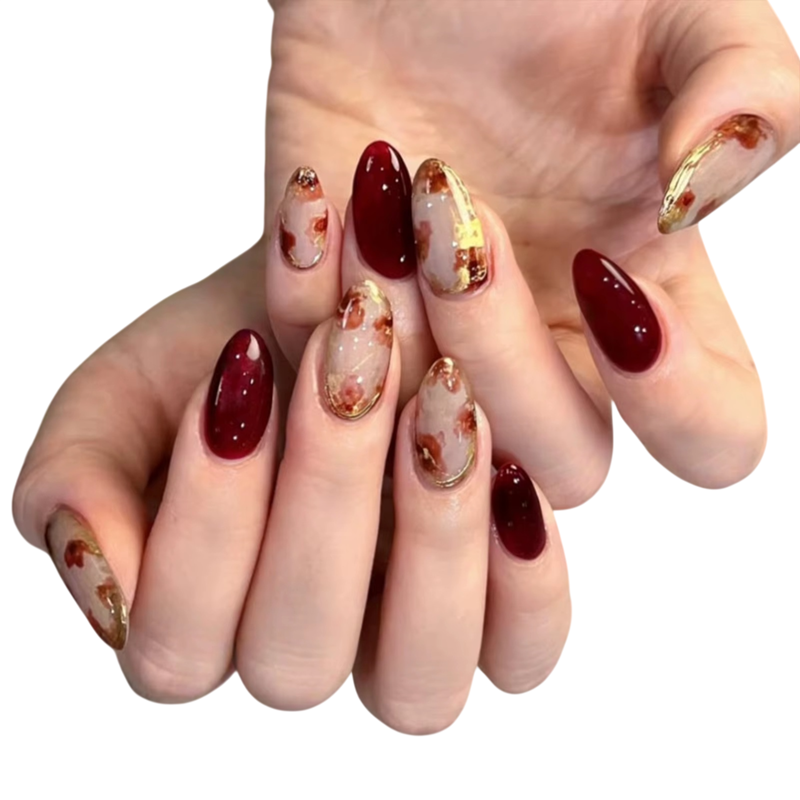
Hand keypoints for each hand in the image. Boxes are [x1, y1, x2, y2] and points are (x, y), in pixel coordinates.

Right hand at [14, 266, 570, 731]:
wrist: (369, 278)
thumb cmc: (251, 334)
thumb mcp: (144, 375)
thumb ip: (85, 467)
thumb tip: (87, 558)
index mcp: (208, 600)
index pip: (177, 645)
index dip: (205, 521)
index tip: (235, 367)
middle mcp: (310, 629)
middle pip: (297, 658)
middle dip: (322, 494)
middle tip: (350, 354)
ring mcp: (411, 628)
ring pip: (418, 683)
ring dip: (427, 537)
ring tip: (442, 392)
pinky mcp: (507, 599)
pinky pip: (524, 652)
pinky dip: (522, 577)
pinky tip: (508, 471)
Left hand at [264, 0, 799, 506]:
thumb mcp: (671, 14)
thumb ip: (744, 93)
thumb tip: (704, 192)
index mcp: (650, 303)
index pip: (709, 438)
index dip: (677, 401)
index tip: (602, 261)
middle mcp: (549, 350)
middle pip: (563, 466)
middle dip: (502, 357)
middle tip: (456, 220)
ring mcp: (439, 350)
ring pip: (427, 448)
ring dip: (399, 326)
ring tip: (383, 191)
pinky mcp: (339, 326)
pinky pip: (315, 379)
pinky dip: (307, 293)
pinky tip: (318, 193)